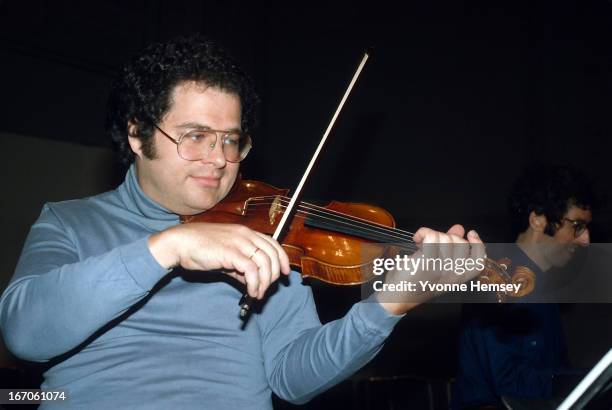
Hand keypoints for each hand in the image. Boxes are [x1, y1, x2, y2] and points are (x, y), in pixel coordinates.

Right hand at [148, 223, 290, 298]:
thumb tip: (251, 282)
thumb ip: (240, 268)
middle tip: (267, 289)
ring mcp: (239, 242)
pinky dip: (255, 283)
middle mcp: (245, 235)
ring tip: (257, 294)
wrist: (180, 243)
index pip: (273, 243)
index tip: (285, 274)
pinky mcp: (231, 253)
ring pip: (265, 263)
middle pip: (272, 254)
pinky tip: (250, 292)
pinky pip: (252, 270)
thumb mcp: (225, 256)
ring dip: (264, 283)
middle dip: (274, 275)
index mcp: (246, 232)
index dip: (282, 259)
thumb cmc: (200, 248)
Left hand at [378, 224, 484, 314]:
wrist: (397, 295)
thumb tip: (459, 228)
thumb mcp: (438, 264)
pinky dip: (423, 233)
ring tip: (421, 242)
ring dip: (431, 234)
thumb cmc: (416, 280)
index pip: (479, 260)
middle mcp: (453, 275)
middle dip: (445, 236)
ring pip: (444, 238)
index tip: (470, 233)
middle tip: (431, 242)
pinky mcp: (426, 264)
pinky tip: (417, 239)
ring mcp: (440, 269)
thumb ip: (451, 246)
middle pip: (460, 243)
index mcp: (459, 277)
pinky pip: (431, 237)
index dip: (478, 244)